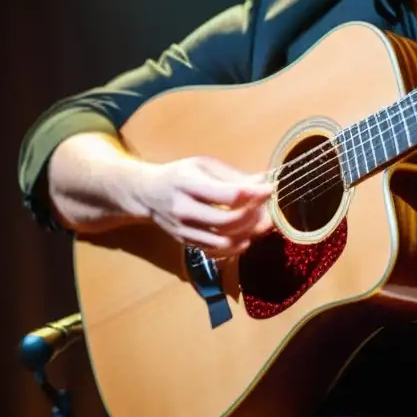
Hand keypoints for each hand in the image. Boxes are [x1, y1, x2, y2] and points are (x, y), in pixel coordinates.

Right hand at [132, 156, 272, 256]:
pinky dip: (237, 246)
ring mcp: (184, 229)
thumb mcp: (203, 165)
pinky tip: (247, 236)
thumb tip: (263, 182)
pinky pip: (216, 250)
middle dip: (254, 216)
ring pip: (223, 240)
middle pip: (227, 221)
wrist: (147, 194)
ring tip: (262, 223)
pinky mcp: (186, 242)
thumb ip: (233, 176)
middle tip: (268, 209)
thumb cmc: (180, 175)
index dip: (254, 194)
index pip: (227, 194)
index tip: (269, 190)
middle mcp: (183, 209)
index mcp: (187, 183)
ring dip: (249, 233)